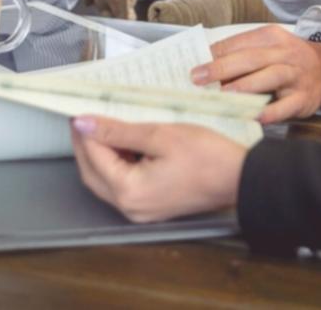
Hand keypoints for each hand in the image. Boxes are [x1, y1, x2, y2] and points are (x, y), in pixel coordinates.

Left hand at [70, 116, 244, 222]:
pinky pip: (123, 185)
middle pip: (92, 173)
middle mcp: (130, 207)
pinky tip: (124, 145)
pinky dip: (117, 165)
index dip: (85, 131)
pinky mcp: (151, 207)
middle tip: (84, 118)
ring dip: (101, 155)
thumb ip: (117, 131)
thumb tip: (84, 124)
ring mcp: (141, 210)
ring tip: (105, 126)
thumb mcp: (159, 135)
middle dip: (86, 145)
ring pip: (105, 180)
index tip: (80, 110)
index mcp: (129, 190)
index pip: (94, 156)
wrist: (240, 179)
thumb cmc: (207, 156)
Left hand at [193, 25, 320, 123]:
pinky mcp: (303, 98)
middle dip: (222, 68)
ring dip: (244, 87)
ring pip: (269, 77)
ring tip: (222, 95)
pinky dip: (270, 112)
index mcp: (271, 37)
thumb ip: (241, 54)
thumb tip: (205, 66)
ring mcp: (295, 76)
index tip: (194, 66)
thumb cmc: (287, 60)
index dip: (215, 55)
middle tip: (198, 78)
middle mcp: (284, 54)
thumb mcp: (268, 47)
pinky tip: (254, 116)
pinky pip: (285, 106)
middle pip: (251, 58)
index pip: (239, 43)